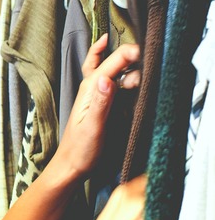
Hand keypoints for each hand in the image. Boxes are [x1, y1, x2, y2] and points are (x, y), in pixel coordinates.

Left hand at [54, 35, 140, 177]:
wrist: (72, 166)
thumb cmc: (80, 149)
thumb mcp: (92, 127)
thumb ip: (100, 103)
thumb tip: (106, 78)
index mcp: (90, 88)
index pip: (112, 61)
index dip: (130, 53)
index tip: (148, 54)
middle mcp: (94, 87)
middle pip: (113, 60)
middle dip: (129, 55)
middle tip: (148, 60)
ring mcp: (99, 94)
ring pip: (115, 70)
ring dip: (129, 66)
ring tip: (144, 72)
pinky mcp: (105, 104)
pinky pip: (116, 83)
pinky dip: (125, 76)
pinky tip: (136, 77)